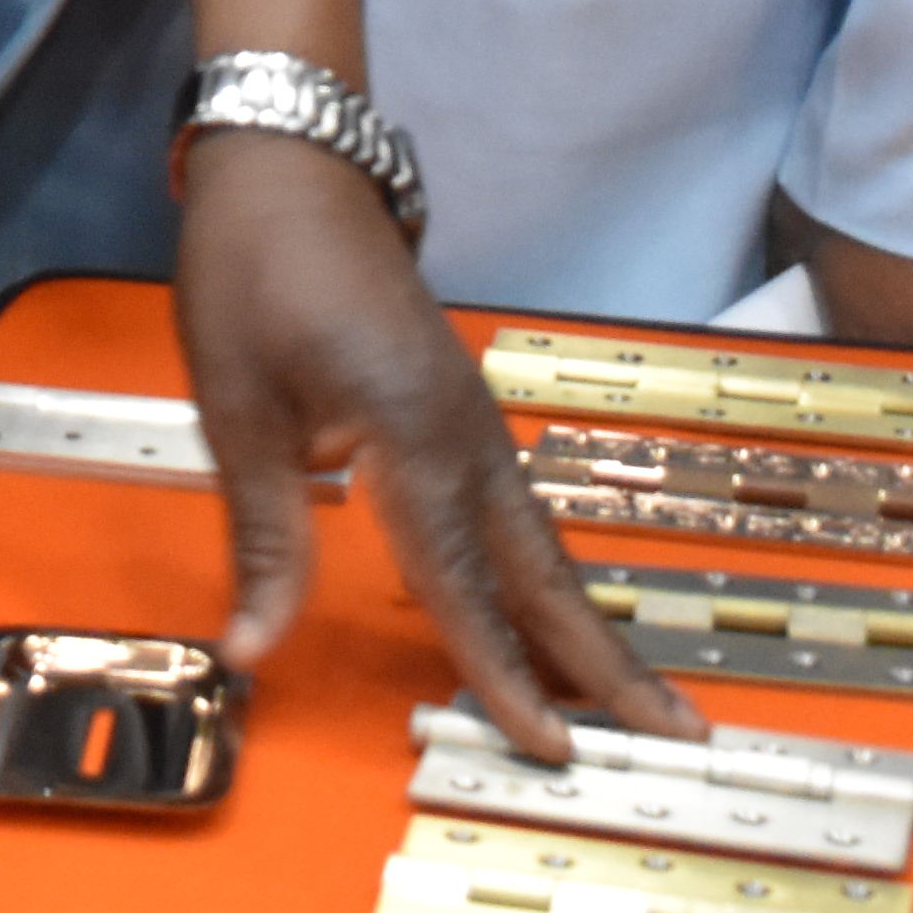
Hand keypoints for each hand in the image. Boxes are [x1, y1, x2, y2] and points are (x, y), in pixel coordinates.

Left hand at [171, 129, 689, 760]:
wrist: (289, 165)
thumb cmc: (255, 272)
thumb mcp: (238, 406)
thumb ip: (262, 535)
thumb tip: (251, 646)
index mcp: (414, 433)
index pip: (463, 582)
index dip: (504, 674)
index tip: (552, 748)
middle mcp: (464, 432)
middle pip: (543, 569)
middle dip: (606, 660)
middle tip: (674, 732)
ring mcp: (472, 416)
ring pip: (540, 541)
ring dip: (585, 622)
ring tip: (636, 696)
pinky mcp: (459, 406)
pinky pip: (517, 510)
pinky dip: (547, 573)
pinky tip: (556, 610)